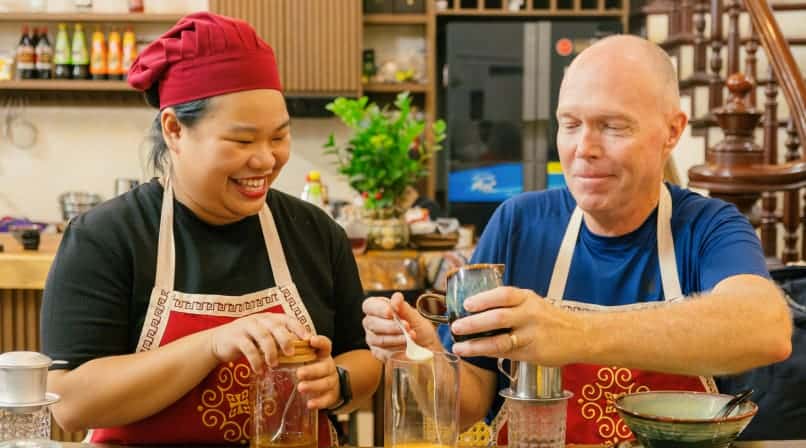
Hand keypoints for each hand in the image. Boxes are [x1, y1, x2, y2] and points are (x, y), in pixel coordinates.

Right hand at [208, 313, 309, 372]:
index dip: (299, 328)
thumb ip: (278, 341)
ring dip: (270, 352)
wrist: (220, 342)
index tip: (309, 339)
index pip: (287, 319)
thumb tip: (301, 352)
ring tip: (274, 365)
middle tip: (291, 353)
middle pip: (276, 326)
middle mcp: (259, 320)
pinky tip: (259, 370)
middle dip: (285, 339)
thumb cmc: (248, 341)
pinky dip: (256, 360)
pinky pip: (248, 348)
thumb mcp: (264, 338)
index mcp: (270, 319)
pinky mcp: (236, 337)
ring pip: (263, 336)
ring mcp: (247, 326)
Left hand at [296, 335, 338, 408]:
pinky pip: (327, 399)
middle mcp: (329, 366)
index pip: (325, 345)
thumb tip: (272, 350)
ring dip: (314, 385)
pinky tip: (309, 404)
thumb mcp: (306, 358)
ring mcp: (332, 381)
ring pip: (326, 383)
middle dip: (312, 370)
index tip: (311, 340)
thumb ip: (295, 354)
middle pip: (325, 367)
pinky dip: (319, 402)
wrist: (329, 385)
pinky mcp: (332, 395)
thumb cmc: (311, 367)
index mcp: (322, 355)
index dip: (320, 342)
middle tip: (299, 373)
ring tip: (300, 388)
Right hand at [362, 292, 441, 361]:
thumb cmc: (419, 330)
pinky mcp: (378, 353)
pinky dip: (397, 348)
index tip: (391, 312)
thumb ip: (404, 307)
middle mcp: (373, 323)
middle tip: (406, 326)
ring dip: (395, 337)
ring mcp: (374, 339)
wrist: (427, 349)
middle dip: (389, 325)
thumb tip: (396, 297)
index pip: (369, 305)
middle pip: (370, 322)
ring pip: (377, 338)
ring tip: (410, 336)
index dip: (378, 308)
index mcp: (379, 309)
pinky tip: (407, 345)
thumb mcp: (415, 317)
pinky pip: (383, 351)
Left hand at [450, 286, 582, 365]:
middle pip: (498, 318)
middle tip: (455, 327)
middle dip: (473, 323)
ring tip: (459, 347)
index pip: (504, 295)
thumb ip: (509, 305)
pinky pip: (506, 353)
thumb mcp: (532, 303)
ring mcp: (531, 336)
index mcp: (527, 298)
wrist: (580, 335)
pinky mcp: (532, 353)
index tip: (466, 304)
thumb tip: (474, 308)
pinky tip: (475, 353)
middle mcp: (529, 315)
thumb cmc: (548, 318)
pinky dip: (489, 353)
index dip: (484, 298)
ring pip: (500, 341)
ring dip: (476, 345)